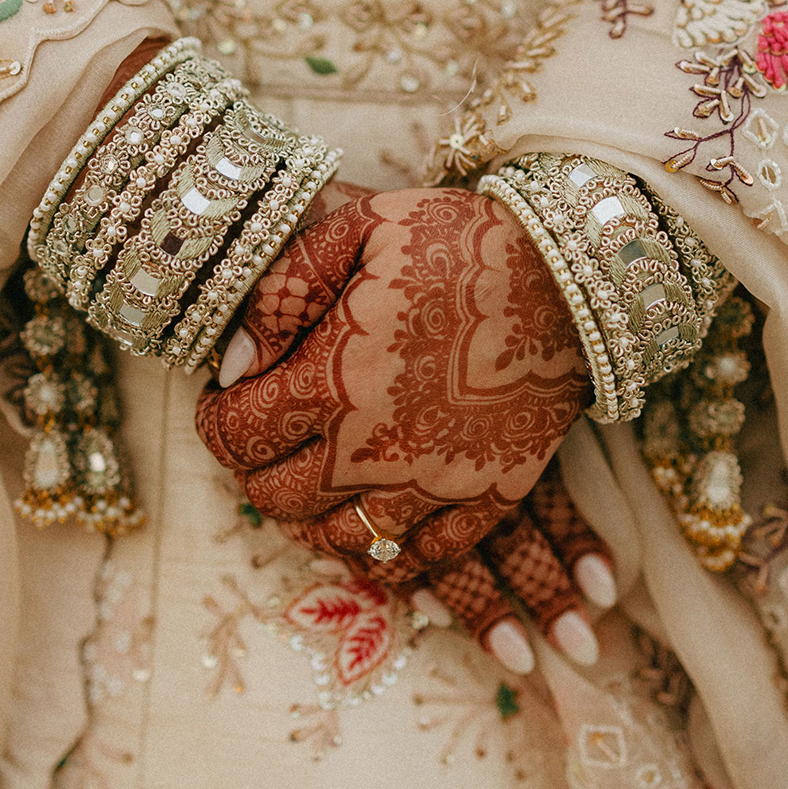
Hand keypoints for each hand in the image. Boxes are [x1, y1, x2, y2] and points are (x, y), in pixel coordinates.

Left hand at [195, 189, 607, 665]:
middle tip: (263, 445)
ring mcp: (434, 482)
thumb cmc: (459, 240)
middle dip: (254, 474)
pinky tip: (375, 526)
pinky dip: (387, 553)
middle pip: (278, 499)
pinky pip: (422, 557)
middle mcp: (374, 449)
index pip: (237, 436)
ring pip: (342, 541)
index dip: (215, 423)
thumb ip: (283, 290)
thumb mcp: (358, 230)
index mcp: (333, 381)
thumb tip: (232, 361)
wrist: (572, 272)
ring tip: (310, 486)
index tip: (224, 404)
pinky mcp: (489, 496)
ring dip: (310, 520)